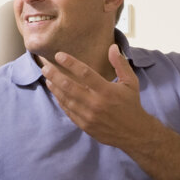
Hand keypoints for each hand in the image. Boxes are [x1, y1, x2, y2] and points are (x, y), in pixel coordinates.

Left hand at [41, 45, 156, 148]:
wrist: (134, 133)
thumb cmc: (131, 104)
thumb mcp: (131, 82)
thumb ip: (120, 64)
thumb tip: (112, 47)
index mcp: (107, 91)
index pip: (85, 73)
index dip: (70, 63)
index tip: (59, 55)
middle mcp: (96, 103)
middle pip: (69, 86)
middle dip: (55, 75)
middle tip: (45, 67)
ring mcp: (88, 116)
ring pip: (66, 99)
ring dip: (55, 88)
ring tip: (48, 78)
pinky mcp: (85, 125)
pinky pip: (68, 111)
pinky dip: (61, 101)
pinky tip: (56, 93)